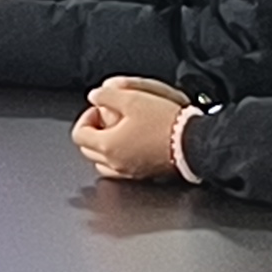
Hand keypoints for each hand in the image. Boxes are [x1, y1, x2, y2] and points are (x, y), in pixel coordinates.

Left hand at [71, 76, 192, 182]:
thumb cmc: (165, 123)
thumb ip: (107, 96)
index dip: (85, 118)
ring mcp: (128, 171)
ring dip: (104, 146)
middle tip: (105, 118)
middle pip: (87, 150)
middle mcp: (114, 162)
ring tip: (117, 131)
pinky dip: (118, 156)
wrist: (192, 143)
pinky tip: (131, 144)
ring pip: (102, 162)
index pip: (79, 134)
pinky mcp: (142, 175)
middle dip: (93, 131)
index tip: (98, 109)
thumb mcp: (132, 99)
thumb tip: (94, 97)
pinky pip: (119, 169)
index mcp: (107, 145)